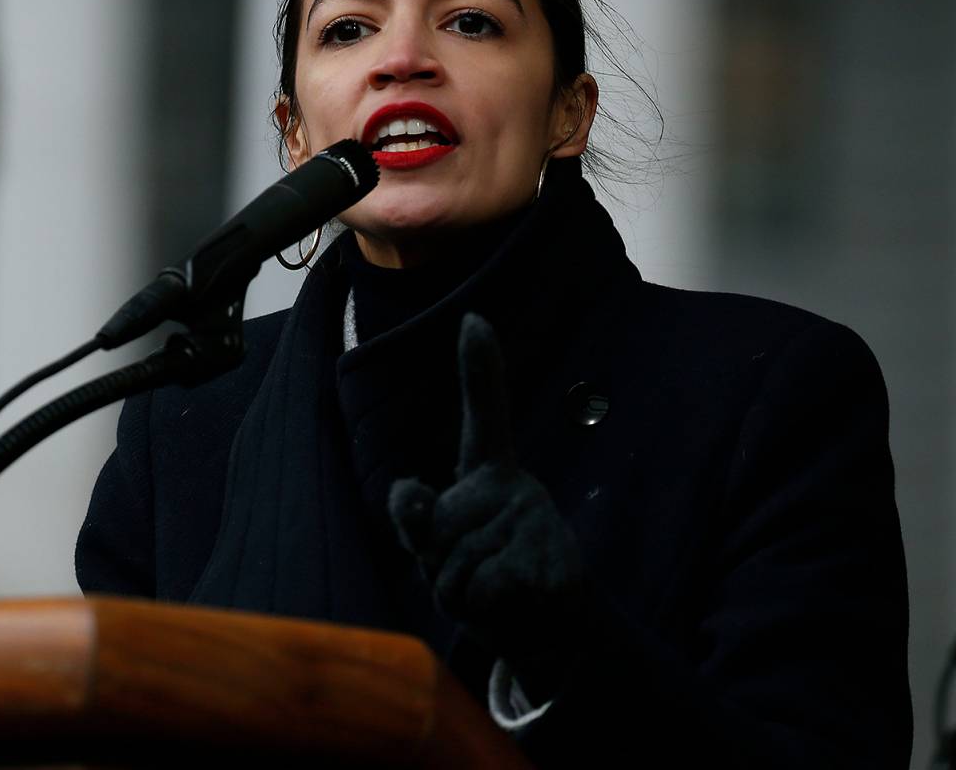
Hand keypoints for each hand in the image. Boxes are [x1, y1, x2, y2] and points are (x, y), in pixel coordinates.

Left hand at [388, 313, 584, 699]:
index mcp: (489, 474)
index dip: (480, 368)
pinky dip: (484, 609)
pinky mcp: (551, 559)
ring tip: (493, 591)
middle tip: (476, 577)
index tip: (474, 320)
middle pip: (434, 525)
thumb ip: (416, 520)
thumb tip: (404, 486)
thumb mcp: (439, 553)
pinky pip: (480, 587)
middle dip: (438, 568)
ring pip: (452, 564)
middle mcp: (517, 485)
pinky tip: (512, 604)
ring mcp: (537, 519)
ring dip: (460, 594)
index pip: (485, 415)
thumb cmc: (486, 584)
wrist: (551, 635)